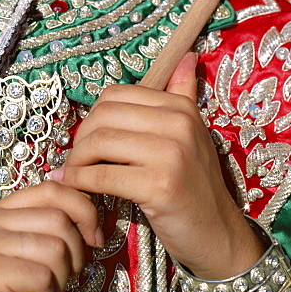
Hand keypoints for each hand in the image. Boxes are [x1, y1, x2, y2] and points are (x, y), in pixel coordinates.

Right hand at [0, 181, 101, 291]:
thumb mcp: (36, 265)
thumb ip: (53, 236)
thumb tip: (92, 217)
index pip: (52, 189)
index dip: (83, 211)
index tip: (95, 240)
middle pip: (58, 219)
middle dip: (74, 257)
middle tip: (56, 284)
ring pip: (53, 248)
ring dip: (57, 283)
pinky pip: (39, 276)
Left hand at [48, 53, 263, 279]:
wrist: (218, 235)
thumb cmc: (195, 186)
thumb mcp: (192, 136)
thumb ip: (183, 94)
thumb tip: (187, 56)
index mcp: (181, 108)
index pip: (115, 96)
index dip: (92, 117)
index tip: (87, 140)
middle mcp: (179, 124)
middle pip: (103, 116)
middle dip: (80, 139)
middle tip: (75, 160)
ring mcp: (171, 154)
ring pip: (100, 143)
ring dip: (77, 162)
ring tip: (73, 175)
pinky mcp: (160, 186)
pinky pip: (103, 176)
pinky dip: (83, 182)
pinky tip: (80, 189)